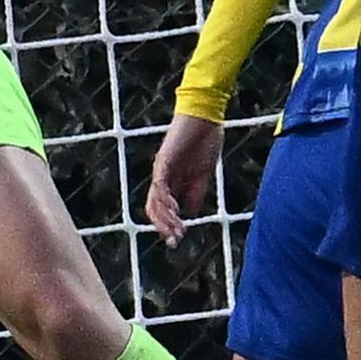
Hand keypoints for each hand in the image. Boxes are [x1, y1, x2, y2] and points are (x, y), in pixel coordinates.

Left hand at [145, 113, 224, 244]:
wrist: (206, 117)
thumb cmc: (206, 142)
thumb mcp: (203, 174)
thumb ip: (196, 192)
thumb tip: (189, 213)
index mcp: (173, 181)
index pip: (164, 208)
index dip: (169, 223)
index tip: (179, 238)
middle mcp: (163, 177)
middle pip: (155, 207)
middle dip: (164, 226)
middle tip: (174, 241)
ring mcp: (162, 169)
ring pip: (155, 200)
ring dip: (165, 218)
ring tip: (175, 232)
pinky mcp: (164, 161)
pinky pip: (160, 184)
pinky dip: (165, 200)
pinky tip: (173, 212)